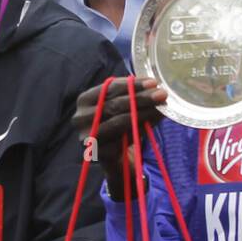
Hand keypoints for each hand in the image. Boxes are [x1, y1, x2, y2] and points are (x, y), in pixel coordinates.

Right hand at [73, 78, 165, 197]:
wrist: (115, 158)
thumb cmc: (119, 126)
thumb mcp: (125, 107)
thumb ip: (136, 97)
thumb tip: (156, 90)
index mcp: (84, 100)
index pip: (109, 88)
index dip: (132, 85)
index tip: (153, 82)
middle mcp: (80, 117)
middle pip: (113, 104)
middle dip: (140, 98)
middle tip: (161, 94)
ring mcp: (87, 136)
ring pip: (118, 121)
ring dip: (142, 114)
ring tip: (160, 109)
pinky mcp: (98, 152)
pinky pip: (122, 139)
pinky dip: (139, 131)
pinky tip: (151, 125)